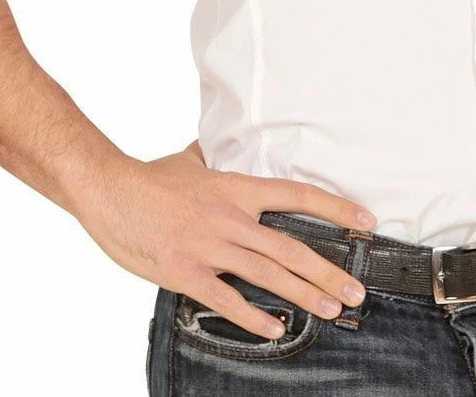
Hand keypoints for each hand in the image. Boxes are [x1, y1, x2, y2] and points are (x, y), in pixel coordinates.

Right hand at [74, 137, 375, 338]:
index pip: (297, 194)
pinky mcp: (188, 272)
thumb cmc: (148, 178)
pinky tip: (276, 329)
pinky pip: (228, 299)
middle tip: (356, 291)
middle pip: (291, 246)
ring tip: (331, 311)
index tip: (365, 220)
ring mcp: (211, 246)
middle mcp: (231, 217)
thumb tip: (214, 145)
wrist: (110, 190)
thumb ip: (209, 157)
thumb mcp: (188, 160)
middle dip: (328, 271)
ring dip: (305, 295)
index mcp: (236, 188)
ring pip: (269, 274)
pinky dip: (255, 317)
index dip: (335, 207)